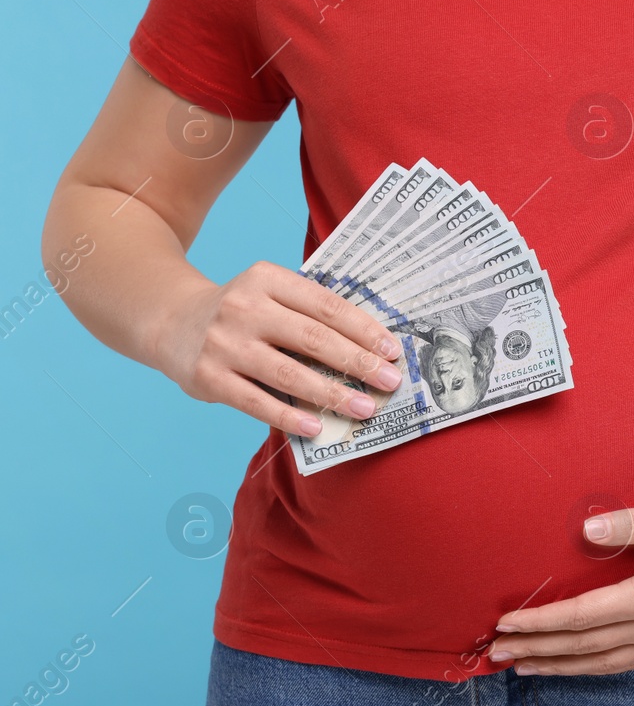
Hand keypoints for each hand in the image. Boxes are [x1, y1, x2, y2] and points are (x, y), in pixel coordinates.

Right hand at [155, 260, 404, 437]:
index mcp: (267, 279)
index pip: (326, 306)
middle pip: (313, 338)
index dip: (364, 330)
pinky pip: (256, 402)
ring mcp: (223, 342)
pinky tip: (317, 425)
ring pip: (288, 373)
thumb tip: (370, 349)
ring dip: (332, 393)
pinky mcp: (208, 376)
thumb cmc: (240, 312)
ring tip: (364, 408)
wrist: (170, 320)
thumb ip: (309, 313)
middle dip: (358, 363)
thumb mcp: (269, 294)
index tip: (392, 351)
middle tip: (390, 381)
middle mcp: (243, 307)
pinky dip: (288, 416)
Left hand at [488, 493, 633, 674]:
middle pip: (585, 645)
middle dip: (537, 648)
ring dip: (559, 665)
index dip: (542, 621)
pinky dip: (590, 668)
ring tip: (521, 666)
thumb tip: (585, 532)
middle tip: (494, 650)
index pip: (584, 616)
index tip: (506, 621)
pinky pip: (624, 663)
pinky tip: (571, 666)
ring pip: (602, 663)